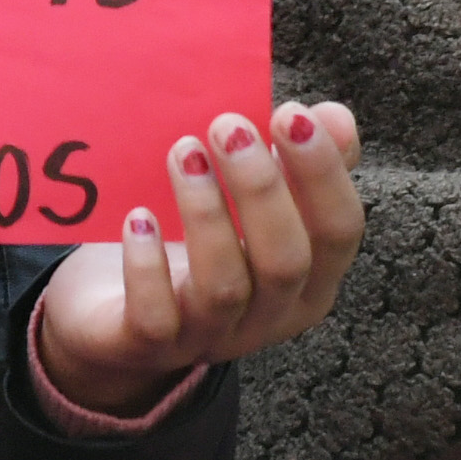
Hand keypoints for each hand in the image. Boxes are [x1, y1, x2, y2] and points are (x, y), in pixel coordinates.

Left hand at [31, 103, 362, 416]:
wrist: (120, 318)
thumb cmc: (202, 245)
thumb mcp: (254, 204)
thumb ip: (299, 163)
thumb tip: (334, 116)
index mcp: (311, 280)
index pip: (340, 232)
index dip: (322, 173)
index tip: (290, 112)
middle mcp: (270, 316)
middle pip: (286, 262)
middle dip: (260, 188)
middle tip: (228, 125)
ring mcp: (211, 337)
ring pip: (223, 287)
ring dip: (205, 214)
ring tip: (184, 154)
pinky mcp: (150, 346)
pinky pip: (155, 317)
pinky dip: (147, 266)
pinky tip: (137, 219)